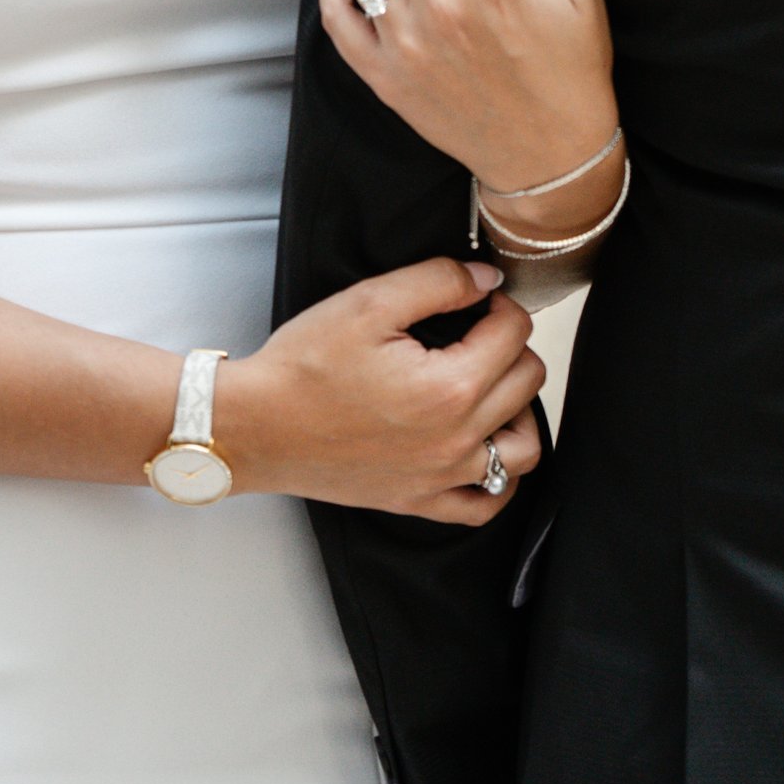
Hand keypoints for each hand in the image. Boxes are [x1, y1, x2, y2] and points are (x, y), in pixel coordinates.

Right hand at [211, 258, 545, 524]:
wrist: (256, 428)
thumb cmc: (303, 369)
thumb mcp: (369, 303)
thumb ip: (438, 282)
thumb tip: (485, 279)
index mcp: (449, 388)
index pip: (514, 333)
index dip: (500, 302)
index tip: (478, 298)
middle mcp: (455, 440)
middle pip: (527, 382)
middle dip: (510, 345)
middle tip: (476, 331)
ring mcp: (440, 478)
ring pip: (523, 449)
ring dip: (520, 410)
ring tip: (490, 385)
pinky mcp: (419, 500)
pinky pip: (485, 505)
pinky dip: (501, 478)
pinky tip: (485, 449)